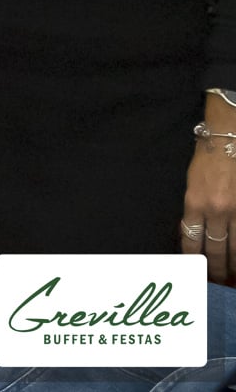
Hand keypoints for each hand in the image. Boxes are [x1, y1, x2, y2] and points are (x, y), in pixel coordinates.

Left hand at [181, 93, 235, 282]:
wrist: (227, 140)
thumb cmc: (206, 161)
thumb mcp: (191, 186)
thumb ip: (194, 212)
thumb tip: (196, 238)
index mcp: (194, 204)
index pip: (191, 241)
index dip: (193, 261)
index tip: (194, 275)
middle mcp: (216, 211)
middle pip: (216, 250)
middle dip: (216, 270)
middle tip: (218, 284)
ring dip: (234, 266)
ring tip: (232, 278)